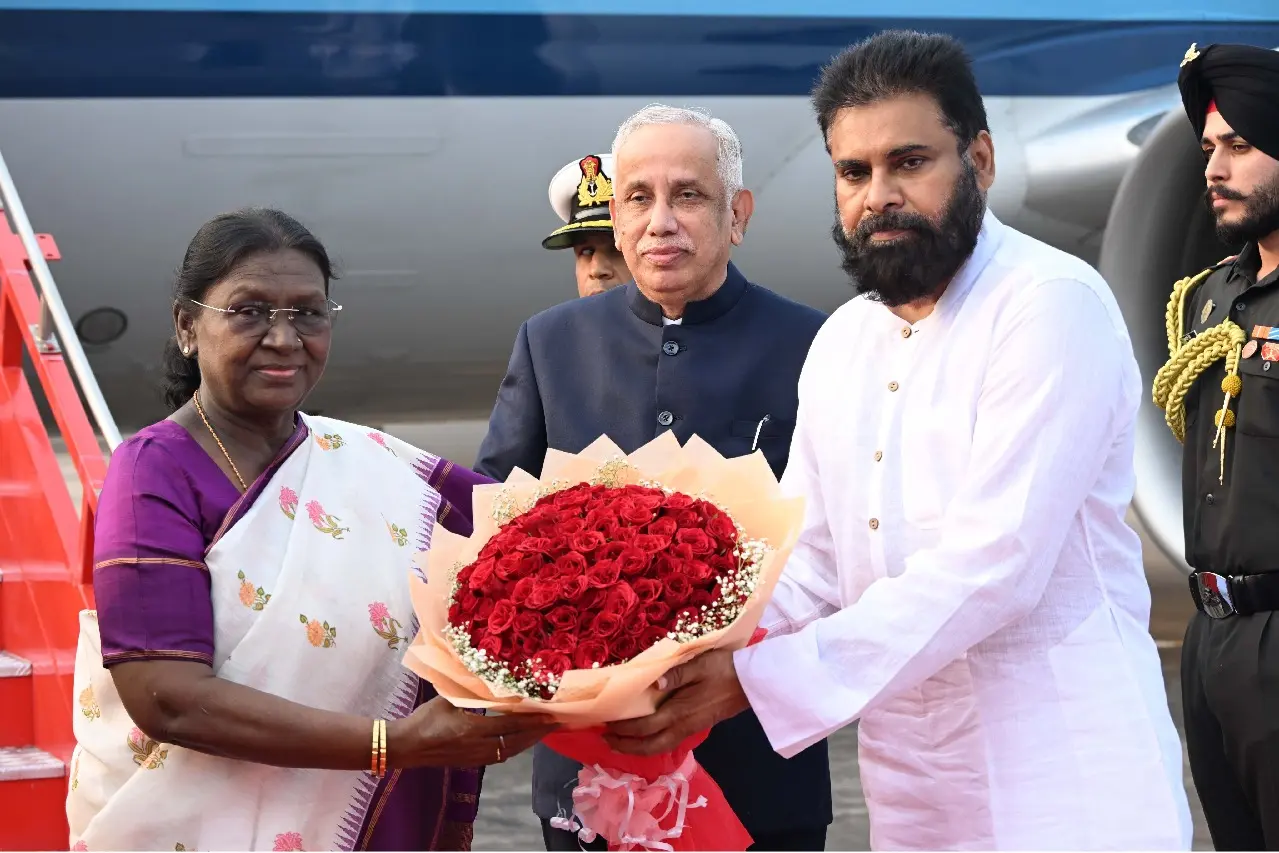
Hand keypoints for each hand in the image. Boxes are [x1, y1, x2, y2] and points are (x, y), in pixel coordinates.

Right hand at [389, 698, 558, 767]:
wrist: (405, 746)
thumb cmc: (424, 719)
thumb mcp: (447, 699)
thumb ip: (470, 692)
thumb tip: (488, 679)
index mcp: (472, 729)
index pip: (510, 725)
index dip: (532, 721)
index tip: (551, 716)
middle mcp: (477, 746)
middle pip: (516, 742)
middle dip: (537, 733)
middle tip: (556, 724)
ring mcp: (475, 758)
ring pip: (509, 752)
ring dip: (527, 742)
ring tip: (542, 732)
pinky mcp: (470, 763)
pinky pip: (499, 757)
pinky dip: (514, 748)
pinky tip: (519, 742)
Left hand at [602, 649, 749, 755]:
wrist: (753, 682)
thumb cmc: (725, 668)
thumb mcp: (699, 664)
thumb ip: (675, 674)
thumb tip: (652, 684)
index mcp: (679, 711)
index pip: (644, 726)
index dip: (623, 729)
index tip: (605, 723)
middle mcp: (682, 725)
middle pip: (649, 745)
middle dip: (625, 746)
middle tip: (604, 739)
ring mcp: (690, 728)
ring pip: (659, 747)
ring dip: (637, 748)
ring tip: (619, 742)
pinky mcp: (696, 726)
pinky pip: (668, 742)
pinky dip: (651, 744)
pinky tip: (646, 736)